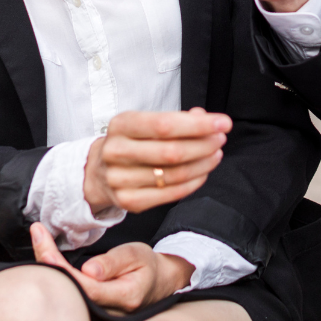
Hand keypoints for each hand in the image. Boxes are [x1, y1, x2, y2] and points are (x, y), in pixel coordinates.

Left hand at [30, 223, 191, 312]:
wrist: (158, 282)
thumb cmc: (147, 266)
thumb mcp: (136, 256)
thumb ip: (113, 263)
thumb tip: (88, 271)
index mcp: (123, 296)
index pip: (85, 285)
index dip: (62, 267)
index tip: (45, 243)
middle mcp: (108, 312)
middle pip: (69, 291)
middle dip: (47, 262)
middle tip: (37, 233)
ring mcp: (98, 315)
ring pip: (66, 293)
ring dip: (48, 266)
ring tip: (40, 239)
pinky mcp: (90, 311)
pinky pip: (69, 294)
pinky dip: (56, 274)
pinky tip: (47, 257)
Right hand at [83, 108, 230, 215]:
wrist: (97, 171)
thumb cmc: (131, 141)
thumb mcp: (145, 122)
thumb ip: (177, 119)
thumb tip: (205, 118)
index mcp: (121, 124)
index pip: (164, 125)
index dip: (198, 125)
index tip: (223, 123)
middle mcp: (116, 152)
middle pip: (171, 152)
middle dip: (204, 145)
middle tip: (220, 139)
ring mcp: (119, 180)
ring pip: (173, 175)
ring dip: (203, 164)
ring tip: (216, 153)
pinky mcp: (127, 202)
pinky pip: (169, 195)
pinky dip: (193, 183)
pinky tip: (203, 172)